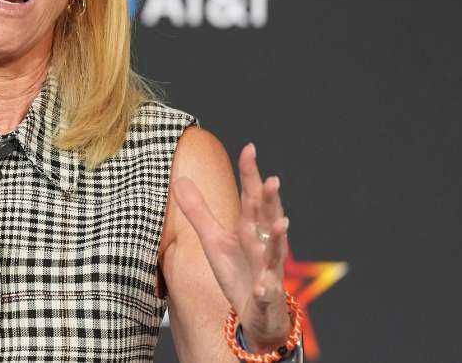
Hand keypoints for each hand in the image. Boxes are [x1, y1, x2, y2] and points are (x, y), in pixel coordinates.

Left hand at [173, 142, 291, 350]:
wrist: (256, 313)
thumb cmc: (238, 271)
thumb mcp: (213, 239)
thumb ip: (198, 211)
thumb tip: (179, 179)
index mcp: (250, 229)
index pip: (251, 197)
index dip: (250, 174)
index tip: (249, 148)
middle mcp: (263, 245)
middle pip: (267, 218)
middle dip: (271, 200)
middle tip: (272, 179)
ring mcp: (268, 270)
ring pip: (276, 252)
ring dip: (280, 237)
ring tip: (282, 222)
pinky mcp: (266, 296)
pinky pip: (267, 291)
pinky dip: (265, 287)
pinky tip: (261, 284)